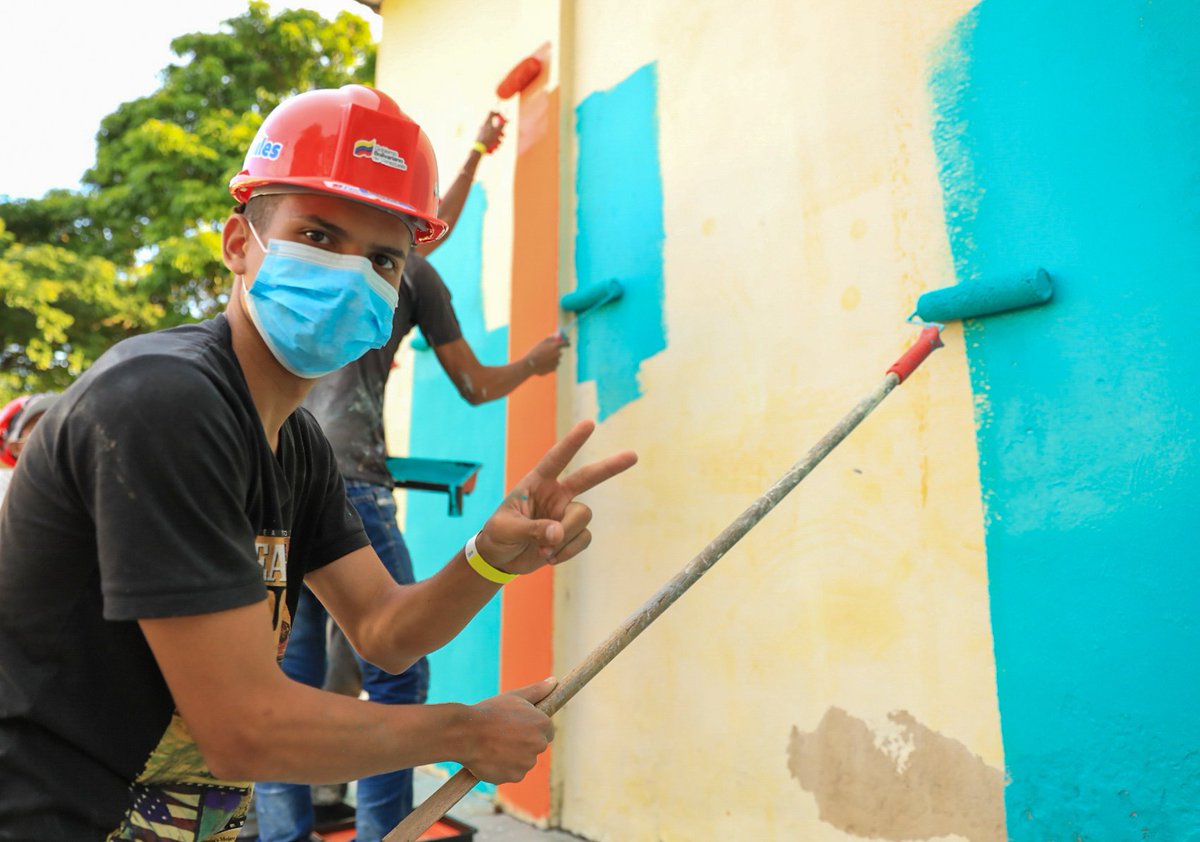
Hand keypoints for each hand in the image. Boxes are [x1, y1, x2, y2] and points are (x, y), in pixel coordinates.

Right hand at [460, 678, 556, 782]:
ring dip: (514, 756)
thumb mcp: (514, 697)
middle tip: (503, 734)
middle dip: (523, 742)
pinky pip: (513, 773)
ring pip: (524, 761)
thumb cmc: (489, 712)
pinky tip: (491, 757)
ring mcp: (527, 763)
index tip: (517, 726)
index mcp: (542, 724)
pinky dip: (504, 768)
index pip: (547, 731)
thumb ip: (537, 691)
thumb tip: (554, 681)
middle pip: (535, 746)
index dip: (531, 728)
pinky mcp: (515, 777)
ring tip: (495, 745)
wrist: (464, 733)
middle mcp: (539, 745)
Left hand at [476, 111, 505, 153]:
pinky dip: (493, 143)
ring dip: (498, 140)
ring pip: (493, 134)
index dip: (498, 113)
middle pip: (494, 126)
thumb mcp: (497, 131)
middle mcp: (484, 126)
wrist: (479, 148)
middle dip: (500, 132)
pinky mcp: (481, 139)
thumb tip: (506, 121)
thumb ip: (502, 125)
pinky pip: (489, 140)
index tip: (502, 117)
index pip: (492, 113)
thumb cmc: (488, 138)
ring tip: (498, 145)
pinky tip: (495, 148)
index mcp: (487, 122)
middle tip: (503, 136)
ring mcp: (482, 132)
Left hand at [476, 421, 636, 574]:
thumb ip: (531, 529)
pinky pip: (583, 538)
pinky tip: (550, 556)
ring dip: (565, 535)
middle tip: (633, 456)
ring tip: (542, 549)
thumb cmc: (497, 535)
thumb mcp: (506, 529)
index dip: (573, 442)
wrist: (500, 559)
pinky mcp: (571, 534)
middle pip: (588, 477)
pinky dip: (568, 550)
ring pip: (583, 516)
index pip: (556, 459)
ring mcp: (565, 514)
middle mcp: (555, 494)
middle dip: (610, 467)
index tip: (590, 424)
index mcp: (536, 483)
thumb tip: (557, 533)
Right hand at [523, 332, 567, 374]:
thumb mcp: (542, 343)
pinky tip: (542, 364)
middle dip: (554, 352)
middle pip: (559, 352)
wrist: (530, 365)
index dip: (567, 343)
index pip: (565, 343)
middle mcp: (558, 353)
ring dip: (551, 359)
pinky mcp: (555, 368)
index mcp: (555, 346)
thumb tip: (557, 336)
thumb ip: (550, 339)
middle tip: (547, 353)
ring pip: (556, 359)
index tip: (568, 343)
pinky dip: (550, 364)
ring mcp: (557, 361)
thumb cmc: (535, 352)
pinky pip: (554, 365)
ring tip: (542, 359)